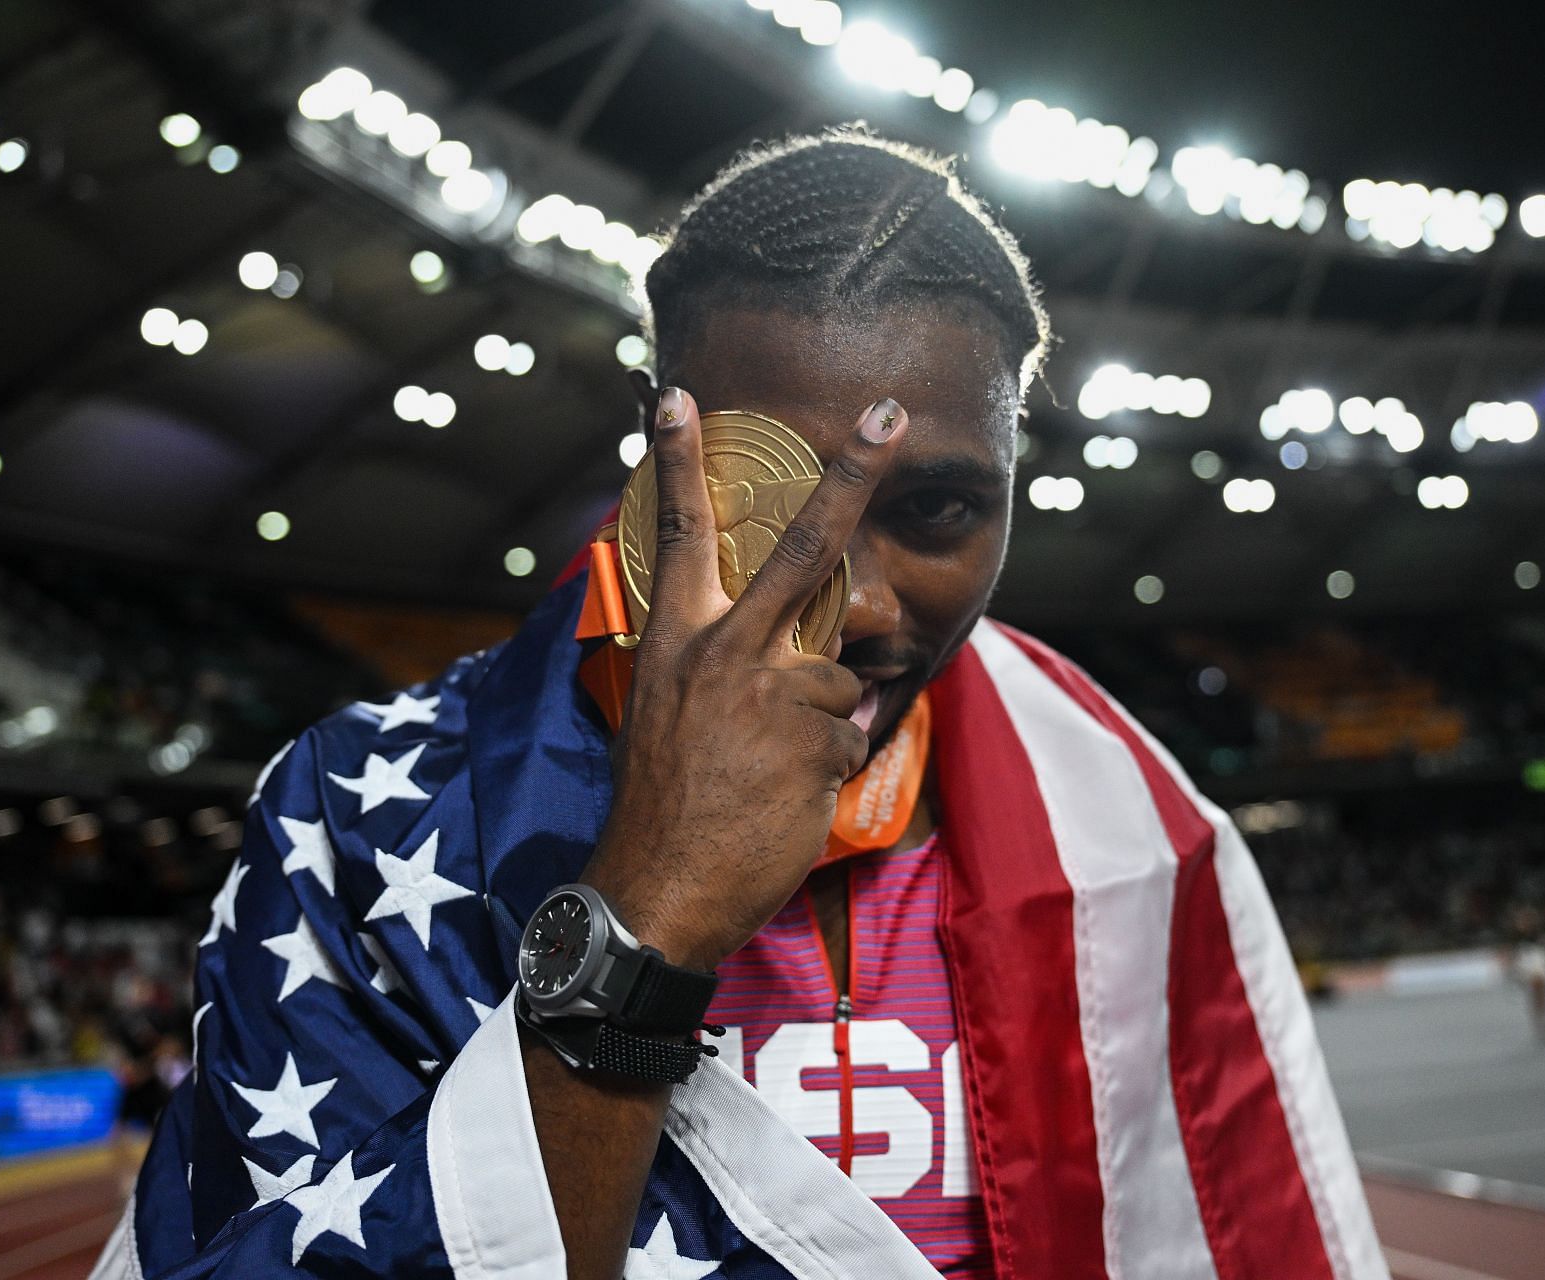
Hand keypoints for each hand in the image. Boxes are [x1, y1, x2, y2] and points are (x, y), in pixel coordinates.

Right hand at [582, 387, 907, 969]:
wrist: (655, 895)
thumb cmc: (659, 808)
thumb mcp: (664, 715)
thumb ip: (720, 669)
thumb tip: (791, 656)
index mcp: (674, 640)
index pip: (679, 534)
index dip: (679, 461)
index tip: (676, 396)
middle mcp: (723, 652)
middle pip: (803, 548)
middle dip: (850, 475)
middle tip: (889, 414)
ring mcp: (771, 695)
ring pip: (839, 678)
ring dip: (819, 725)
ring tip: (765, 775)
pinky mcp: (813, 743)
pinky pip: (849, 738)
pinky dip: (827, 770)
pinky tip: (782, 800)